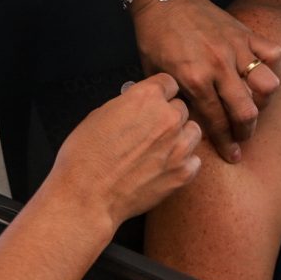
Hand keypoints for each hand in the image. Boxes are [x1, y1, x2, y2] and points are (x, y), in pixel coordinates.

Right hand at [47, 73, 201, 234]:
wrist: (87, 196)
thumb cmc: (85, 158)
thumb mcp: (100, 115)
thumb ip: (127, 105)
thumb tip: (136, 105)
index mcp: (146, 97)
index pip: (169, 83)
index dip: (160, 93)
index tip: (156, 101)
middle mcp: (167, 117)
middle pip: (181, 107)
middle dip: (168, 116)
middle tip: (152, 131)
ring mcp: (178, 145)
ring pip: (193, 131)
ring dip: (180, 137)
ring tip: (160, 149)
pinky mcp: (183, 172)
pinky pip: (194, 160)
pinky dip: (183, 163)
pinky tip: (165, 168)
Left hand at [131, 0, 280, 162]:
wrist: (165, 0)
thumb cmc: (156, 39)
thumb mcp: (156, 75)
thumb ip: (174, 101)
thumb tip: (188, 124)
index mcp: (194, 79)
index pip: (217, 121)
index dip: (226, 143)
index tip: (233, 156)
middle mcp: (219, 67)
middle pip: (247, 111)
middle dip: (246, 131)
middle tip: (243, 135)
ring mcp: (236, 49)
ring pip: (267, 85)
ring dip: (262, 100)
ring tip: (252, 104)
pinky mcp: (245, 34)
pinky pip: (271, 53)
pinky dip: (269, 65)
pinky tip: (259, 71)